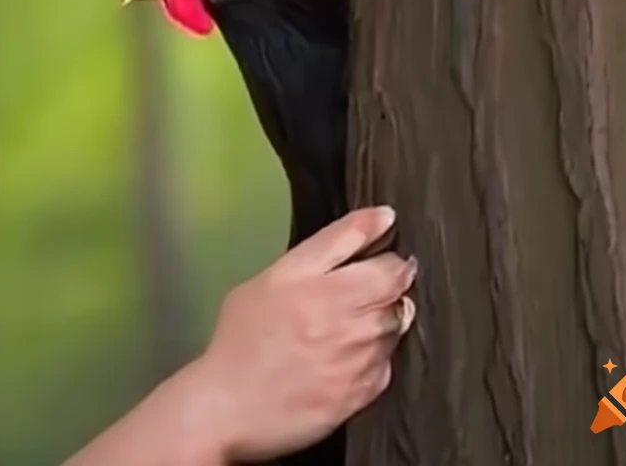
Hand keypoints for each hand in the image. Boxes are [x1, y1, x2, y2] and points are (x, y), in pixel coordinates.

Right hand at [193, 205, 416, 460]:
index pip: (389, 262)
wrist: (226, 407)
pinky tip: (344, 358)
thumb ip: (332, 242)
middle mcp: (345, 322)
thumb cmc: (243, 336)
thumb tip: (382, 217)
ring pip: (398, 327)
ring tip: (346, 325)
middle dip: (390, 284)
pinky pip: (388, 365)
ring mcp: (357, 361)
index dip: (388, 255)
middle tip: (360, 289)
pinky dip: (375, 357)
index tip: (378, 255)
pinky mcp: (362, 395)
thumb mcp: (276, 275)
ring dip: (383, 320)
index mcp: (322, 286)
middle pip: (398, 292)